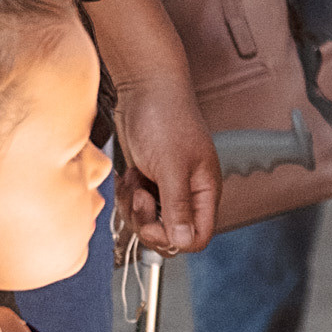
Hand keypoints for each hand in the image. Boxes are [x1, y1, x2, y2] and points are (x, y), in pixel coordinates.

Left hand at [113, 65, 220, 254]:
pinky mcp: (148, 181)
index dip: (174, 238)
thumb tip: (185, 242)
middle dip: (147, 221)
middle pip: (169, 234)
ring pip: (148, 221)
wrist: (144, 89)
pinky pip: (135, 205)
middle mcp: (188, 193)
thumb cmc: (165, 117)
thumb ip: (178, 206)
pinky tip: (129, 174)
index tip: (155, 222)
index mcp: (204, 191)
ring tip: (134, 178)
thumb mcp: (171, 165)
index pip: (198, 237)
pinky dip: (127, 195)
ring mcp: (166, 188)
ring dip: (134, 205)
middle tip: (141, 195)